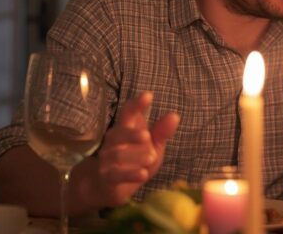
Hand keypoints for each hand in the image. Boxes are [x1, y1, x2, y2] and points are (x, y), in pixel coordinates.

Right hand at [94, 92, 179, 206]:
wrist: (107, 186)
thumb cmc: (134, 160)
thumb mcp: (152, 146)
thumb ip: (161, 132)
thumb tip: (175, 114)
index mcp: (126, 129)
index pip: (129, 113)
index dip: (137, 104)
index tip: (148, 95)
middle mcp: (114, 142)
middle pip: (119, 133)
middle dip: (132, 134)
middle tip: (146, 135)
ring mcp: (108, 159)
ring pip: (117, 155)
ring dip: (135, 156)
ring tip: (151, 158)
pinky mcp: (107, 178)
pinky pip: (116, 175)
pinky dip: (130, 174)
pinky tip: (143, 174)